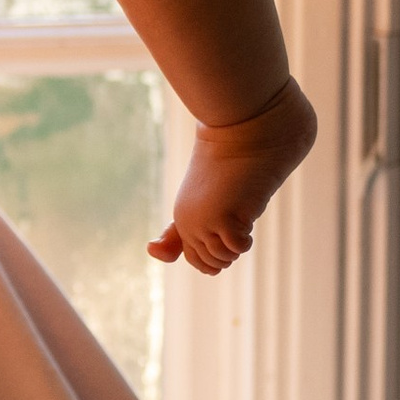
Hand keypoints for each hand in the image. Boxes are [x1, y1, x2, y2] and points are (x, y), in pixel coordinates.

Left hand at [148, 79, 319, 274]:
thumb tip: (151, 251)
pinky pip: (237, 249)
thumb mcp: (205, 205)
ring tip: (241, 208)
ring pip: (224, 260)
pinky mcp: (222, 218)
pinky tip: (247, 209)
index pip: (196, 260)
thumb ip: (179, 235)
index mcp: (183, 217)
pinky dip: (246, 238)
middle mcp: (188, 222)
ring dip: (239, 243)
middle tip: (238, 214)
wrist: (248, 134)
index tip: (230, 222)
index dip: (217, 253)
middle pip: (211, 264)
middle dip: (230, 250)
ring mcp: (202, 221)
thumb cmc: (234, 167)